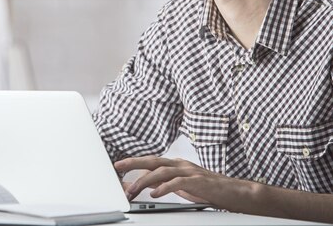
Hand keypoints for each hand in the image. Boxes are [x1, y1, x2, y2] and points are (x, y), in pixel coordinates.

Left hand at [114, 156, 253, 207]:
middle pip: (153, 160)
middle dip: (133, 162)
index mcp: (176, 164)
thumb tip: (143, 185)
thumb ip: (163, 183)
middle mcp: (181, 165)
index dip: (134, 162)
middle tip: (117, 166)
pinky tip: (155, 193)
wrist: (236, 192)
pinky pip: (178, 183)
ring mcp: (190, 172)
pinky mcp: (198, 181)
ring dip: (145, 181)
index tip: (118, 165)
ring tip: (133, 190)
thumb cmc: (208, 189)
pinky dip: (165, 187)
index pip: (151, 161)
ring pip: (162, 171)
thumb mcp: (181, 186)